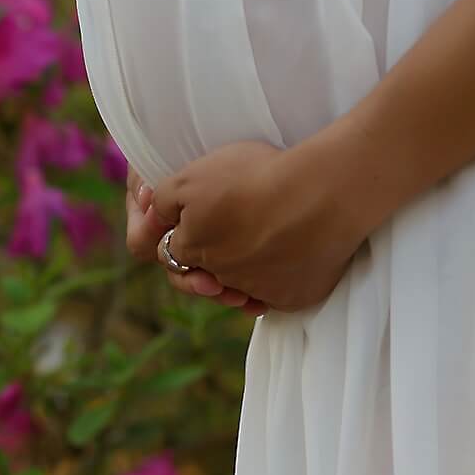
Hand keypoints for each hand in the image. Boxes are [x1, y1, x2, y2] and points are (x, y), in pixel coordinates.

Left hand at [148, 136, 368, 312]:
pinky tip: (285, 256)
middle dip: (207, 261)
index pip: (170, 252)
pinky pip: (277, 294)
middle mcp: (221, 277)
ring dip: (243, 272)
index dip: (179, 233)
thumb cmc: (254, 178)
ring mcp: (258, 291)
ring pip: (241, 286)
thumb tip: (155, 218)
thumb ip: (163, 201)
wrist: (319, 194)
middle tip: (227, 234)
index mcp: (193, 248)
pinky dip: (277, 280)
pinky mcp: (291, 298)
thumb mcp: (191, 177)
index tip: (196, 218)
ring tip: (256, 242)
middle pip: (204, 275)